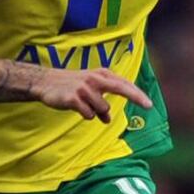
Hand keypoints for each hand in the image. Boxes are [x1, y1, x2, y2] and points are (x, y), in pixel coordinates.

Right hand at [31, 67, 152, 122]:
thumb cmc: (69, 86)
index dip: (137, 94)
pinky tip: (74, 107)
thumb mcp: (87, 89)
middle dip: (136, 96)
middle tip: (149, 106)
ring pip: (102, 109)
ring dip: (95, 111)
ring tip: (82, 104)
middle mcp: (94, 79)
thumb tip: (107, 119)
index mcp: (100, 74)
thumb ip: (100, 101)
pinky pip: (89, 114)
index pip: (123, 84)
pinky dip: (85, 115)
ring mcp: (84, 88)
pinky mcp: (74, 98)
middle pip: (121, 88)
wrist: (45, 82)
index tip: (149, 105)